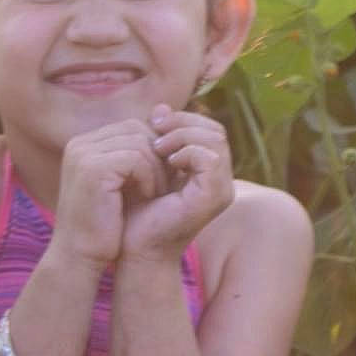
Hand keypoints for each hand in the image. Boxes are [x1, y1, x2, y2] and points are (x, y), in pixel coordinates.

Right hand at [50, 120, 169, 270]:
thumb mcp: (121, 186)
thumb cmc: (104, 227)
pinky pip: (136, 158)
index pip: (131, 127)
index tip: (164, 175)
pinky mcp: (93, 168)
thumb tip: (166, 121)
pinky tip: (149, 197)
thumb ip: (136, 157)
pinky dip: (150, 177)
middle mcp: (81, 144)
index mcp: (84, 146)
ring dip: (157, 168)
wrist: (79, 257)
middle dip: (158, 155)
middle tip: (166, 183)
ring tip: (158, 193)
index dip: (154, 149)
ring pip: (140, 142)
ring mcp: (84, 154)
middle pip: (136, 129)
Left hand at [120, 106, 233, 265]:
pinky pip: (211, 159)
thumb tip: (160, 108)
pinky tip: (165, 161)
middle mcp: (221, 181)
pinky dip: (187, 152)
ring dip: (183, 136)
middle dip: (183, 122)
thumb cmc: (137, 210)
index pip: (209, 129)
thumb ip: (159, 138)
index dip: (184, 119)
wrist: (134, 247)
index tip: (154, 122)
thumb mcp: (149, 165)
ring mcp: (221, 191)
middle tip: (155, 129)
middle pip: (215, 131)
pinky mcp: (214, 198)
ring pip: (216, 140)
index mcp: (209, 173)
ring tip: (157, 147)